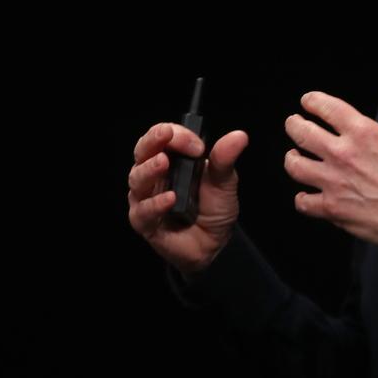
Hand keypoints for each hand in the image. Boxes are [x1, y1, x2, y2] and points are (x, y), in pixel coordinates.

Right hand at [127, 122, 248, 274]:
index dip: (178, 135)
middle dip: (153, 140)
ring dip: (149, 169)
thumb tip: (239, 136)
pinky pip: (143, 211)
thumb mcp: (224, 181)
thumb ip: (225, 159)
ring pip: (137, 179)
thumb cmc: (214, 208)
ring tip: (163, 163)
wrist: (215, 243)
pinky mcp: (144, 222)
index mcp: (172, 158)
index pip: (165, 137)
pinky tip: (169, 199)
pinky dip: (155, 204)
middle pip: (143, 151)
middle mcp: (154, 174)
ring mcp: (146, 197)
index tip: (198, 145)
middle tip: (165, 134)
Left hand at [283, 85, 377, 245]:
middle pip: (302, 132)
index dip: (312, 100)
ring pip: (295, 166)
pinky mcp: (332, 208)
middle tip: (293, 123)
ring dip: (292, 158)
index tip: (308, 101)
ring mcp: (334, 182)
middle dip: (294, 124)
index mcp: (363, 132)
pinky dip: (302, 198)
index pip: (326, 107)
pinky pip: (303, 202)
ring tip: (294, 156)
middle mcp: (343, 154)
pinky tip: (305, 195)